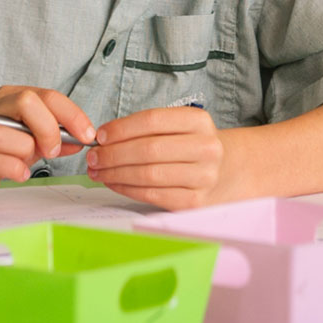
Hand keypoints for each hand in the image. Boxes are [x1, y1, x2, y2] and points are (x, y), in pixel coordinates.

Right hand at [0, 86, 96, 206]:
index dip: (72, 115)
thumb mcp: (33, 141)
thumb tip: (83, 139)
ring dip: (25, 150)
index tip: (87, 135)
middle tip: (53, 150)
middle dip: (48, 128)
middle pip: (26, 102)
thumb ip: (57, 138)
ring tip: (28, 162)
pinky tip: (19, 173)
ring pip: (3, 132)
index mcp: (12, 99)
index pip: (48, 96)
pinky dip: (13, 169)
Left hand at [85, 105, 228, 209]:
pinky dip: (127, 189)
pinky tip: (114, 183)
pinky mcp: (195, 201)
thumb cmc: (193, 146)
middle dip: (113, 154)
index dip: (121, 128)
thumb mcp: (180, 127)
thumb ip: (148, 129)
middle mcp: (206, 148)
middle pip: (148, 149)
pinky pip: (152, 194)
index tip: (100, 135)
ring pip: (148, 174)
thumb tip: (105, 138)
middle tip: (93, 157)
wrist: (228, 171)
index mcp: (199, 121)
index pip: (152, 120)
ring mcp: (203, 177)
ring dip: (116, 173)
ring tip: (98, 171)